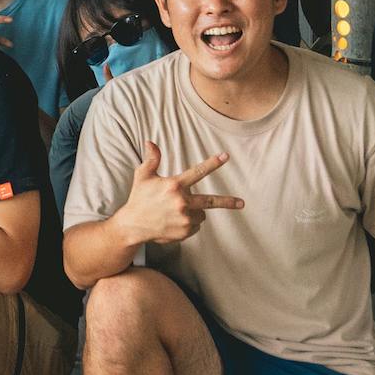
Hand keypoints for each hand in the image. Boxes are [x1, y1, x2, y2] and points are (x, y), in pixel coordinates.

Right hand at [120, 143, 244, 244]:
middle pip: (211, 201)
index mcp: (174, 185)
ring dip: (194, 211)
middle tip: (242, 202)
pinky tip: (173, 221)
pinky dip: (188, 223)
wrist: (133, 225)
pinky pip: (195, 225)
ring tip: (175, 211)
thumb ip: (151, 159)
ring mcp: (184, 219)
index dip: (213, 163)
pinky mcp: (184, 232)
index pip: (198, 172)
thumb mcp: (143, 176)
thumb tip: (150, 142)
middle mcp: (181, 202)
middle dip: (228, 202)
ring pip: (200, 214)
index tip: (225, 156)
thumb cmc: (139, 198)